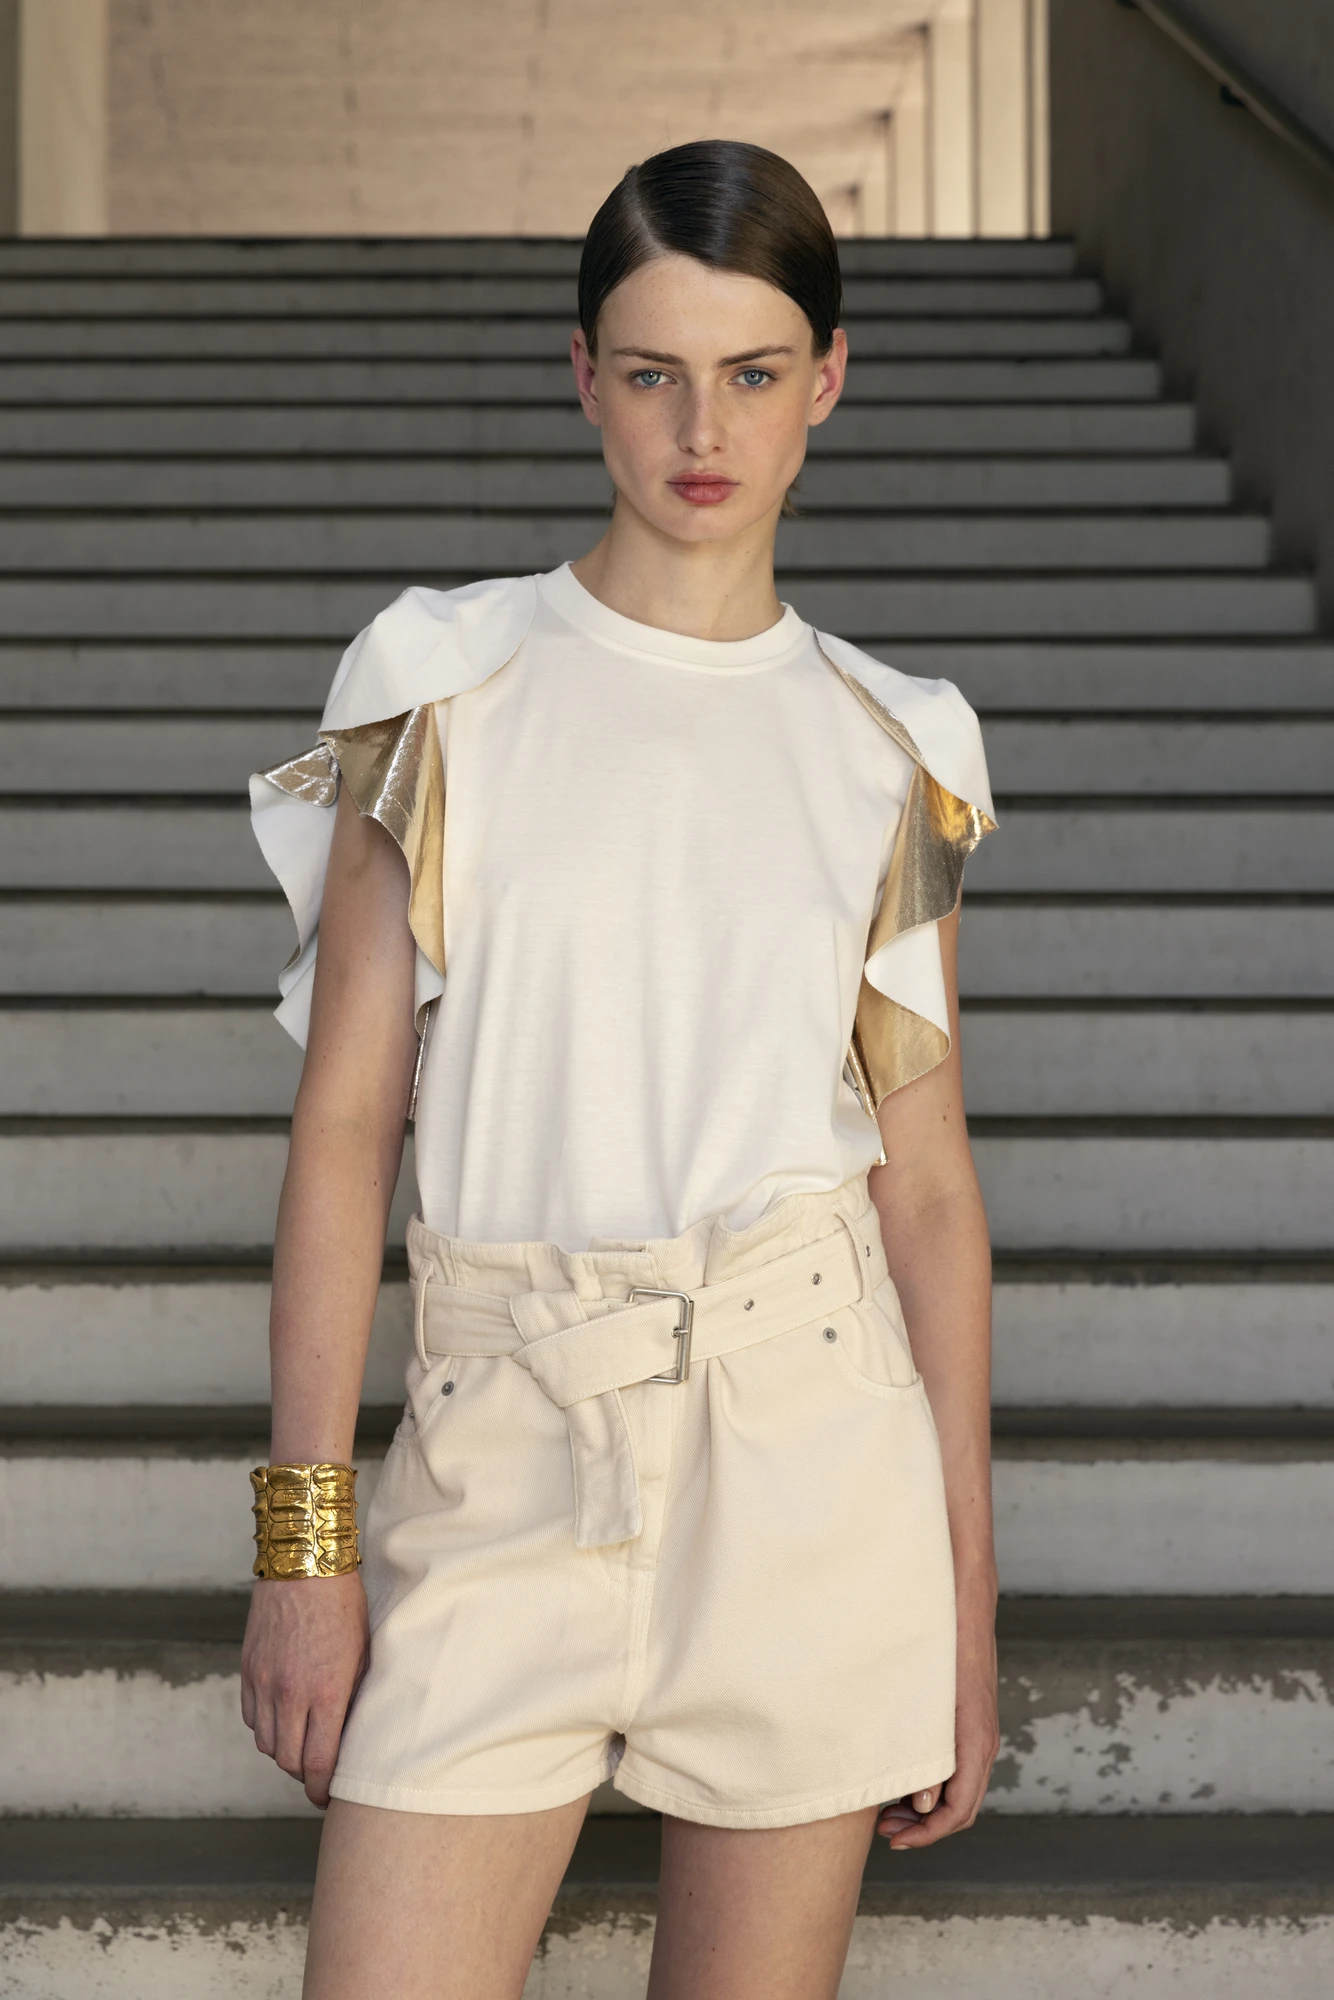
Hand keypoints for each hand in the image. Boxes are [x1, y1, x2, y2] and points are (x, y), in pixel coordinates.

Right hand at [240, 1570, 369, 1807]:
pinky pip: (252, 1718)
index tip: (329, 1797)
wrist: (304, 1562)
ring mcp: (265, 1682)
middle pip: (289, 1762)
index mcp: (326, 1692)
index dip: (322, 1790)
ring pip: (268, 1744)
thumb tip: (352, 1737)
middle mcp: (290, 1693)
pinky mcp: (249, 1670)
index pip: (318, 1763)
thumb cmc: (344, 1603)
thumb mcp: (364, 1652)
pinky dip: (266, 1728)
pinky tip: (283, 1721)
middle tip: (318, 1777)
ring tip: (302, 1747)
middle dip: (305, 1777)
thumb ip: (354, 1698)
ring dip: (285, 1753)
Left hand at [876, 1594, 998, 1849]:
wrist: (964, 1604)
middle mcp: (982, 1743)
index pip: (957, 1811)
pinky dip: (934, 1785)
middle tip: (884, 1829)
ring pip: (960, 1792)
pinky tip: (905, 1779)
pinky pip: (959, 1770)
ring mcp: (980, 1734)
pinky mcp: (971, 1722)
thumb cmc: (941, 1646)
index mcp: (974, 1743)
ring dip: (927, 1809)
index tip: (894, 1839)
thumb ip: (928, 1753)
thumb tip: (922, 1803)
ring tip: (888, 1810)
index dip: (927, 1834)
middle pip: (960, 1810)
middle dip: (923, 1828)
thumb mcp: (928, 1703)